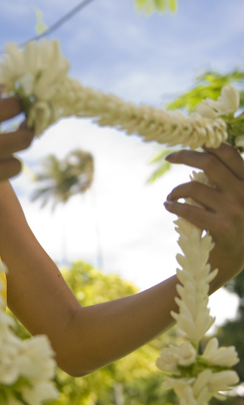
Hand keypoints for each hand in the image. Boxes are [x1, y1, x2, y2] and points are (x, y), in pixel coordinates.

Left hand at [164, 143, 243, 286]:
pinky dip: (174, 206)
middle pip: (210, 163)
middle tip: (170, 157)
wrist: (233, 262)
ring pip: (195, 188)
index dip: (206, 143)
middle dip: (185, 156)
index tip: (187, 142)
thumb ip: (225, 179)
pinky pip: (189, 210)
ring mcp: (235, 211)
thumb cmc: (231, 226)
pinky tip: (169, 206)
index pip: (229, 153)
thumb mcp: (236, 199)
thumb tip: (201, 151)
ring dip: (176, 190)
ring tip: (171, 196)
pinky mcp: (222, 228)